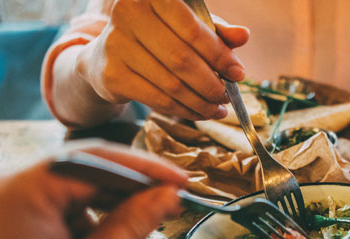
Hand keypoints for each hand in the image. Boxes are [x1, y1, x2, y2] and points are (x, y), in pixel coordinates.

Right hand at [76, 0, 249, 119]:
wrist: (105, 55)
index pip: (192, 29)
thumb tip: (244, 36)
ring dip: (200, 101)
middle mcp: (128, 14)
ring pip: (171, 83)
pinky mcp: (111, 75)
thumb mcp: (186, 25)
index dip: (219, 54)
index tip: (238, 73)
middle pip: (182, 59)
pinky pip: (158, 99)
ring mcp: (116, 45)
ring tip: (217, 108)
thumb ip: (215, 30)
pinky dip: (183, 110)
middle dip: (212, 83)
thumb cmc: (155, 35)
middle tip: (228, 96)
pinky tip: (198, 113)